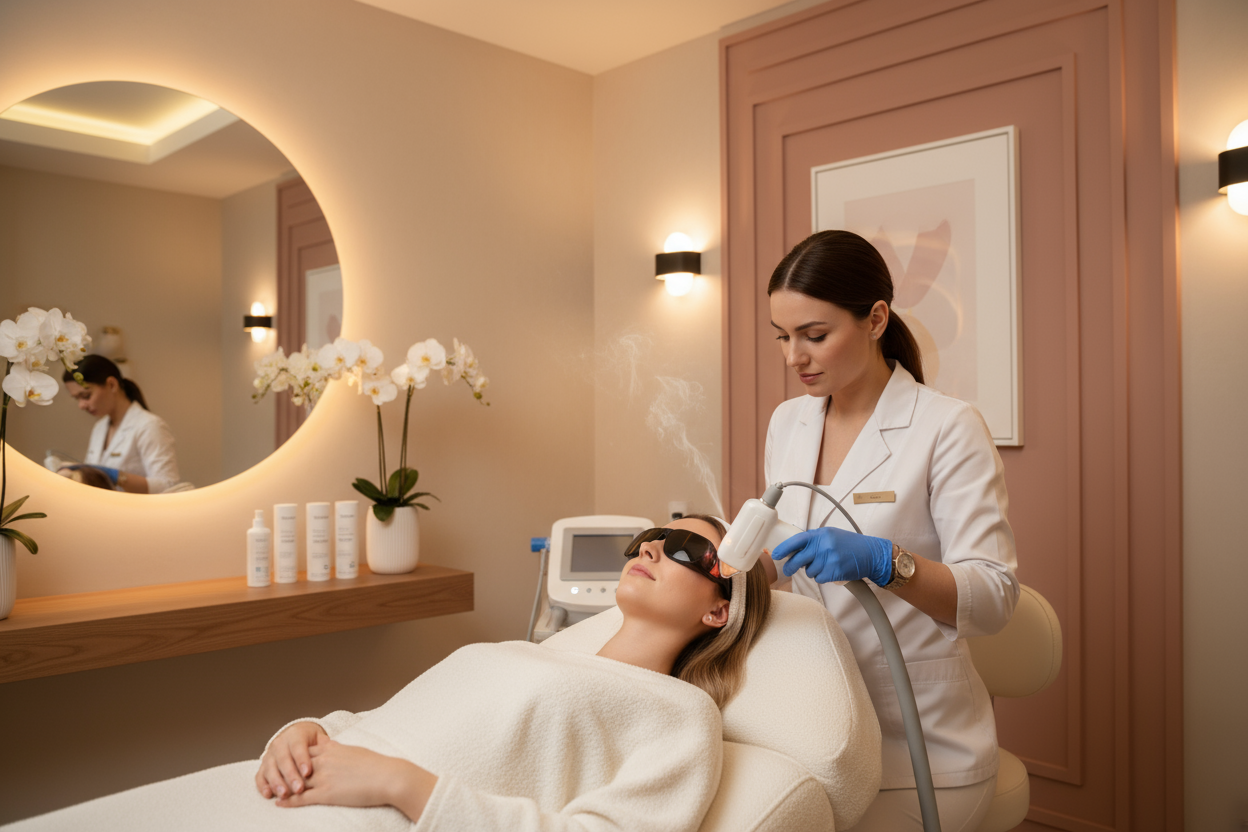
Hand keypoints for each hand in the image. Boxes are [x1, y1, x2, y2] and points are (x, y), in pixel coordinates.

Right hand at [255, 721, 326, 798]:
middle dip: (290, 775)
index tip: (308, 772)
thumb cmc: (311, 741)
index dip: (302, 759)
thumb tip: (330, 746)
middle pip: (283, 759)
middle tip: (298, 789)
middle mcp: (279, 744)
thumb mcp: (318, 738)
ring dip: (276, 782)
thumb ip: (323, 744)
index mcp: (294, 735)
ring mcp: (269, 755)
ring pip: (270, 768)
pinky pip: (259, 776)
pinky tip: (269, 794)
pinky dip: (262, 785)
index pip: (297, 746)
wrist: (297, 737)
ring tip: (284, 794)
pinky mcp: (263, 766)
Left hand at [276, 741, 436, 821]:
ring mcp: (324, 777)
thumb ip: (337, 747)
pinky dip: (288, 801)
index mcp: (331, 750)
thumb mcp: (354, 750)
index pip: (304, 752)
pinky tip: (280, 803)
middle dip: (282, 771)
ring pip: (295, 782)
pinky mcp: (327, 794)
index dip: (292, 758)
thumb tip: (329, 743)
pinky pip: (302, 798)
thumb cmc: (376, 764)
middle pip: (295, 765)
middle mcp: (324, 761)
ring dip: (281, 787)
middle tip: (271, 777)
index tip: (283, 761)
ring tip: (270, 792)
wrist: (388, 776)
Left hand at [771, 527, 893, 584]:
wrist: (871, 554)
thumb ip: (814, 540)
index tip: (775, 555)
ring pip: (809, 571)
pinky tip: (830, 571)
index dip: (784, 548)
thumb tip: (794, 550)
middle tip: (787, 570)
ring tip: (824, 566)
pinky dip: (822, 577)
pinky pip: (819, 578)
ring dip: (813, 571)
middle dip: (790, 566)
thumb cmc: (850, 545)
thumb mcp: (831, 535)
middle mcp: (824, 545)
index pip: (797, 540)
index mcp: (821, 534)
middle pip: (798, 559)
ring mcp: (829, 559)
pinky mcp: (835, 571)